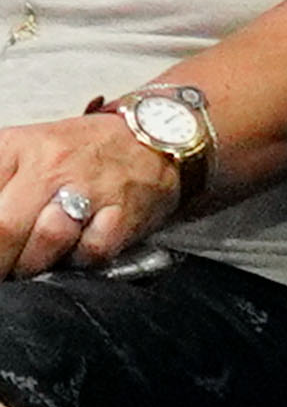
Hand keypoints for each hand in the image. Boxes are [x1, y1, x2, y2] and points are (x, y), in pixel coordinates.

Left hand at [0, 112, 181, 278]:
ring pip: (47, 242)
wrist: (152, 138)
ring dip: (34, 264)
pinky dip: (80, 260)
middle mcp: (49, 164)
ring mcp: (89, 187)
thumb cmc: (79, 153)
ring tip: (31, 265)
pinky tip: (75, 252)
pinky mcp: (123, 212)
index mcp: (14, 147)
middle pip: (4, 228)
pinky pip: (91, 252)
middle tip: (2, 268)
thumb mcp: (21, 151)